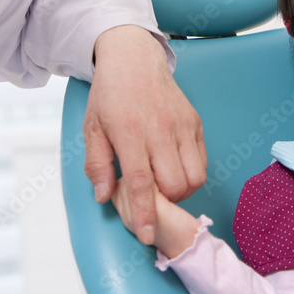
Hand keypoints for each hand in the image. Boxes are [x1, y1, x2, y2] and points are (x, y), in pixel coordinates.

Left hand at [84, 25, 206, 243]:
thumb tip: (105, 197)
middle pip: (175, 185)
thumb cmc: (109, 95)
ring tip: (162, 182)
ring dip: (180, 190)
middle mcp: (160, 130)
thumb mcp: (92, 128)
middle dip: (164, 202)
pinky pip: (202, 162)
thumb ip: (97, 165)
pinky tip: (173, 167)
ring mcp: (182, 126)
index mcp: (130, 133)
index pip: (143, 183)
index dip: (145, 213)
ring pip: (195, 177)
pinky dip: (191, 174)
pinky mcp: (195, 123)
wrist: (134, 59)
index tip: (146, 235)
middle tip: (148, 195)